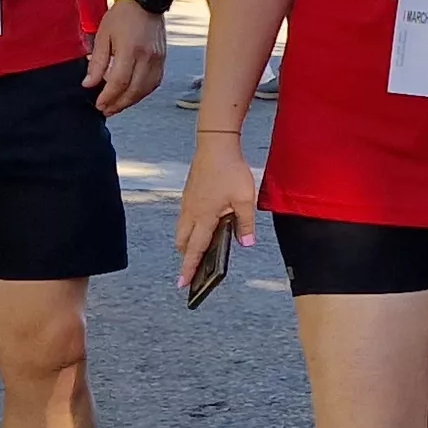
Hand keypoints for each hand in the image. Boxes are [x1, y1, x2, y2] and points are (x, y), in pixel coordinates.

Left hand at [83, 4, 166, 113]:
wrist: (145, 0)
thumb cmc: (122, 15)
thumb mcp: (103, 35)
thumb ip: (97, 62)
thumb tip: (89, 84)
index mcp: (130, 50)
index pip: (119, 82)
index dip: (108, 97)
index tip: (99, 104)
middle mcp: (147, 57)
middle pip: (134, 90)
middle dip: (118, 104)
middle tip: (106, 110)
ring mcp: (158, 59)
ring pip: (146, 89)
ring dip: (131, 101)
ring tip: (117, 106)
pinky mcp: (163, 59)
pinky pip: (154, 83)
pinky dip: (142, 92)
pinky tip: (132, 94)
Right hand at [174, 130, 260, 262]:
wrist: (215, 144)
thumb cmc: (230, 169)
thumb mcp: (245, 198)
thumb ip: (245, 223)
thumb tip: (246, 243)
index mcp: (204, 217)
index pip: (195, 249)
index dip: (189, 268)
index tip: (183, 283)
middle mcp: (191, 212)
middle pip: (183, 242)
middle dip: (186, 257)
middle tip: (192, 268)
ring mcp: (187, 202)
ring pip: (182, 230)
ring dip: (187, 242)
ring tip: (198, 248)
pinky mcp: (188, 193)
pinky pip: (185, 217)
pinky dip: (189, 227)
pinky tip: (201, 225)